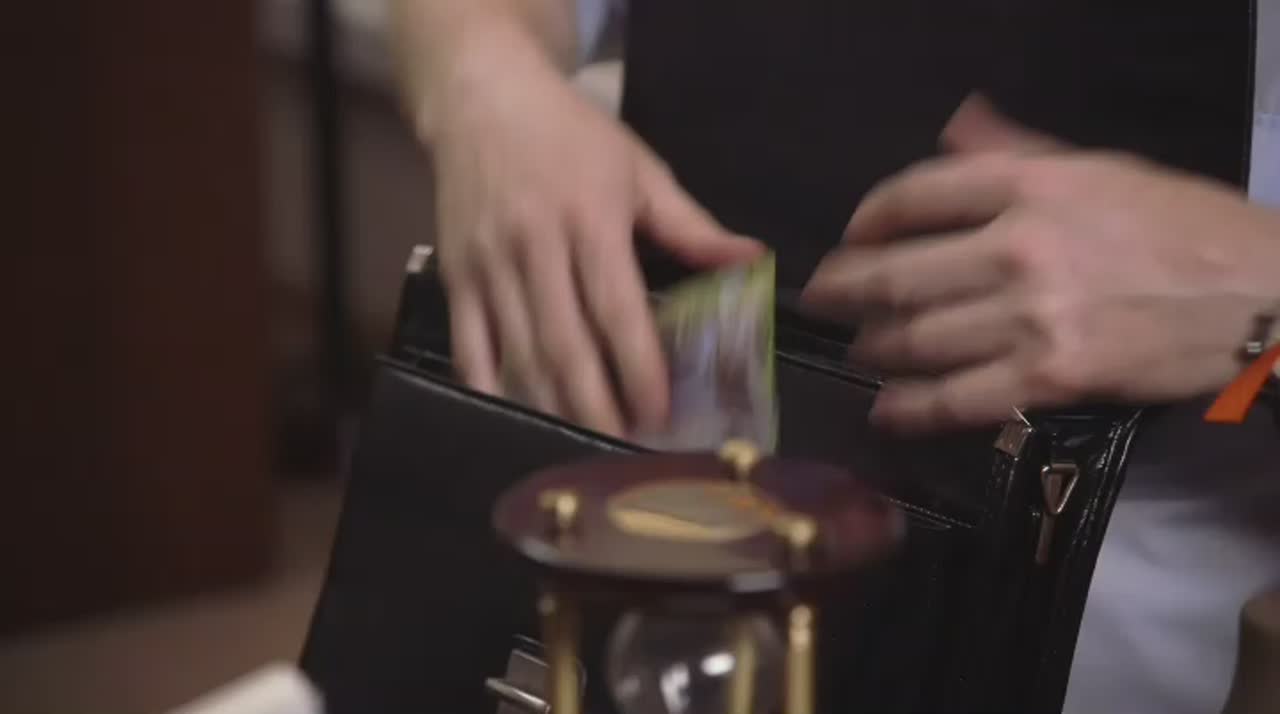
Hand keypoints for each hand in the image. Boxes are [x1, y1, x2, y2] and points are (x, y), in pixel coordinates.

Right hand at [431, 62, 761, 436]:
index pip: (617, 308)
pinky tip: (514, 413)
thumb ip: (692, 226)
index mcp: (590, 219)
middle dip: (595, 404)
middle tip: (621, 445)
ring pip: (519, 351)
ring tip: (578, 442)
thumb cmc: (569, 135)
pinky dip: (490, 384)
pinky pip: (470, 343)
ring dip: (549, 403)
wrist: (482, 97)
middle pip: (565, 343)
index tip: (659, 411)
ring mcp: (490, 263)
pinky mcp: (457, 275)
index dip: (637, 366)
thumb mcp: (639, 169)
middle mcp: (536, 245)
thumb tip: (751, 261)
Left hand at [803, 97, 1279, 432]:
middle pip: (897, 274)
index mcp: (1030, 184)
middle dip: (845, 292)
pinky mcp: (1050, 377)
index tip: (850, 239)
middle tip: (823, 302)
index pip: (913, 194)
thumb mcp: (1103, 169)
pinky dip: (909, 409)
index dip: (865, 221)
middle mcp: (1019, 245)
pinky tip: (886, 411)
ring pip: (916, 339)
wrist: (1264, 297)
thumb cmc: (1186, 227)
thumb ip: (1019, 151)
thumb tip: (957, 126)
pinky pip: (956, 399)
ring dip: (874, 348)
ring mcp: (1031, 315)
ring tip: (862, 350)